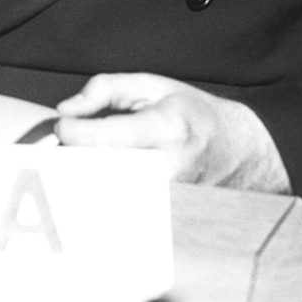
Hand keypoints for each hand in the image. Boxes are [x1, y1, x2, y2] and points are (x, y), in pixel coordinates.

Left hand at [55, 73, 290, 191]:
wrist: (238, 153)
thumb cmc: (191, 114)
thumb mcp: (151, 85)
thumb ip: (104, 90)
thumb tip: (66, 111)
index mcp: (167, 128)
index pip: (103, 140)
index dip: (73, 132)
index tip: (63, 125)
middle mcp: (168, 168)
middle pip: (98, 171)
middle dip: (74, 157)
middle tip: (71, 145)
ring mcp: (167, 198)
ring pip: (104, 194)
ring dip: (84, 178)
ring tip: (89, 160)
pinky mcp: (162, 216)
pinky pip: (116, 209)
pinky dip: (100, 194)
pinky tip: (102, 180)